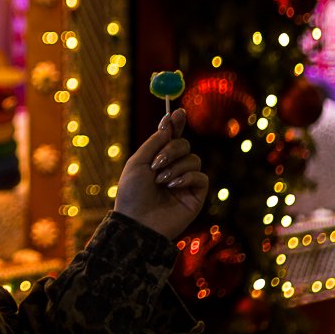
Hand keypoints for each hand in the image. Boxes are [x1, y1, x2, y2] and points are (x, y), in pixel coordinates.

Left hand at [114, 109, 207, 240]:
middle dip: (171, 150)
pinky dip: (187, 177)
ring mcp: (185, 182)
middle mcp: (173, 169)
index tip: (178, 112)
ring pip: (194, 159)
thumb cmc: (132, 193)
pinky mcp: (196, 196)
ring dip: (176, 167)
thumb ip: (154, 141)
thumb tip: (169, 121)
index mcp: (158, 160)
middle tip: (156, 163)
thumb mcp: (138, 162)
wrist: (137, 221)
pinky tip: (173, 187)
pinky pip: (201, 176)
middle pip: (185, 145)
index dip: (176, 124)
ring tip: (161, 181)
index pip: (171, 138)